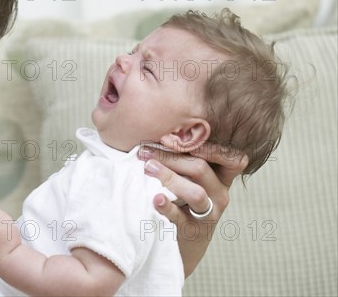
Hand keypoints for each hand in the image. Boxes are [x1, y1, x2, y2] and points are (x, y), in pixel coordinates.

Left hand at [140, 141, 247, 275]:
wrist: (185, 244)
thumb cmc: (185, 202)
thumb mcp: (193, 180)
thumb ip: (187, 160)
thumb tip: (160, 132)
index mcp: (222, 179)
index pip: (231, 157)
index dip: (208, 145)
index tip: (176, 135)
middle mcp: (220, 195)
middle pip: (201, 169)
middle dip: (172, 157)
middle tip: (145, 151)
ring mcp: (209, 214)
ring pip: (196, 192)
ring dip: (169, 177)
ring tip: (148, 168)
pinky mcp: (193, 231)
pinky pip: (180, 217)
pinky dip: (166, 206)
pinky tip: (155, 198)